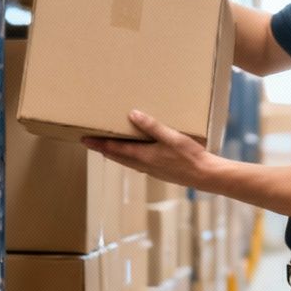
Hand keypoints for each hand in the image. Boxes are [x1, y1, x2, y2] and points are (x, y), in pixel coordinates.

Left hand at [84, 110, 219, 190]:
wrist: (205, 175)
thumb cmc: (190, 156)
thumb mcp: (171, 137)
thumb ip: (152, 126)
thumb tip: (133, 115)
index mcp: (143, 156)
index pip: (115, 149)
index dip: (99, 144)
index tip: (85, 140)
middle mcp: (143, 165)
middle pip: (117, 157)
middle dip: (103, 149)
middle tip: (90, 143)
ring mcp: (151, 170)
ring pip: (126, 161)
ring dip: (115, 154)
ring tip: (106, 148)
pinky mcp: (159, 171)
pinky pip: (137, 164)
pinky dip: (128, 158)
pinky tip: (133, 155)